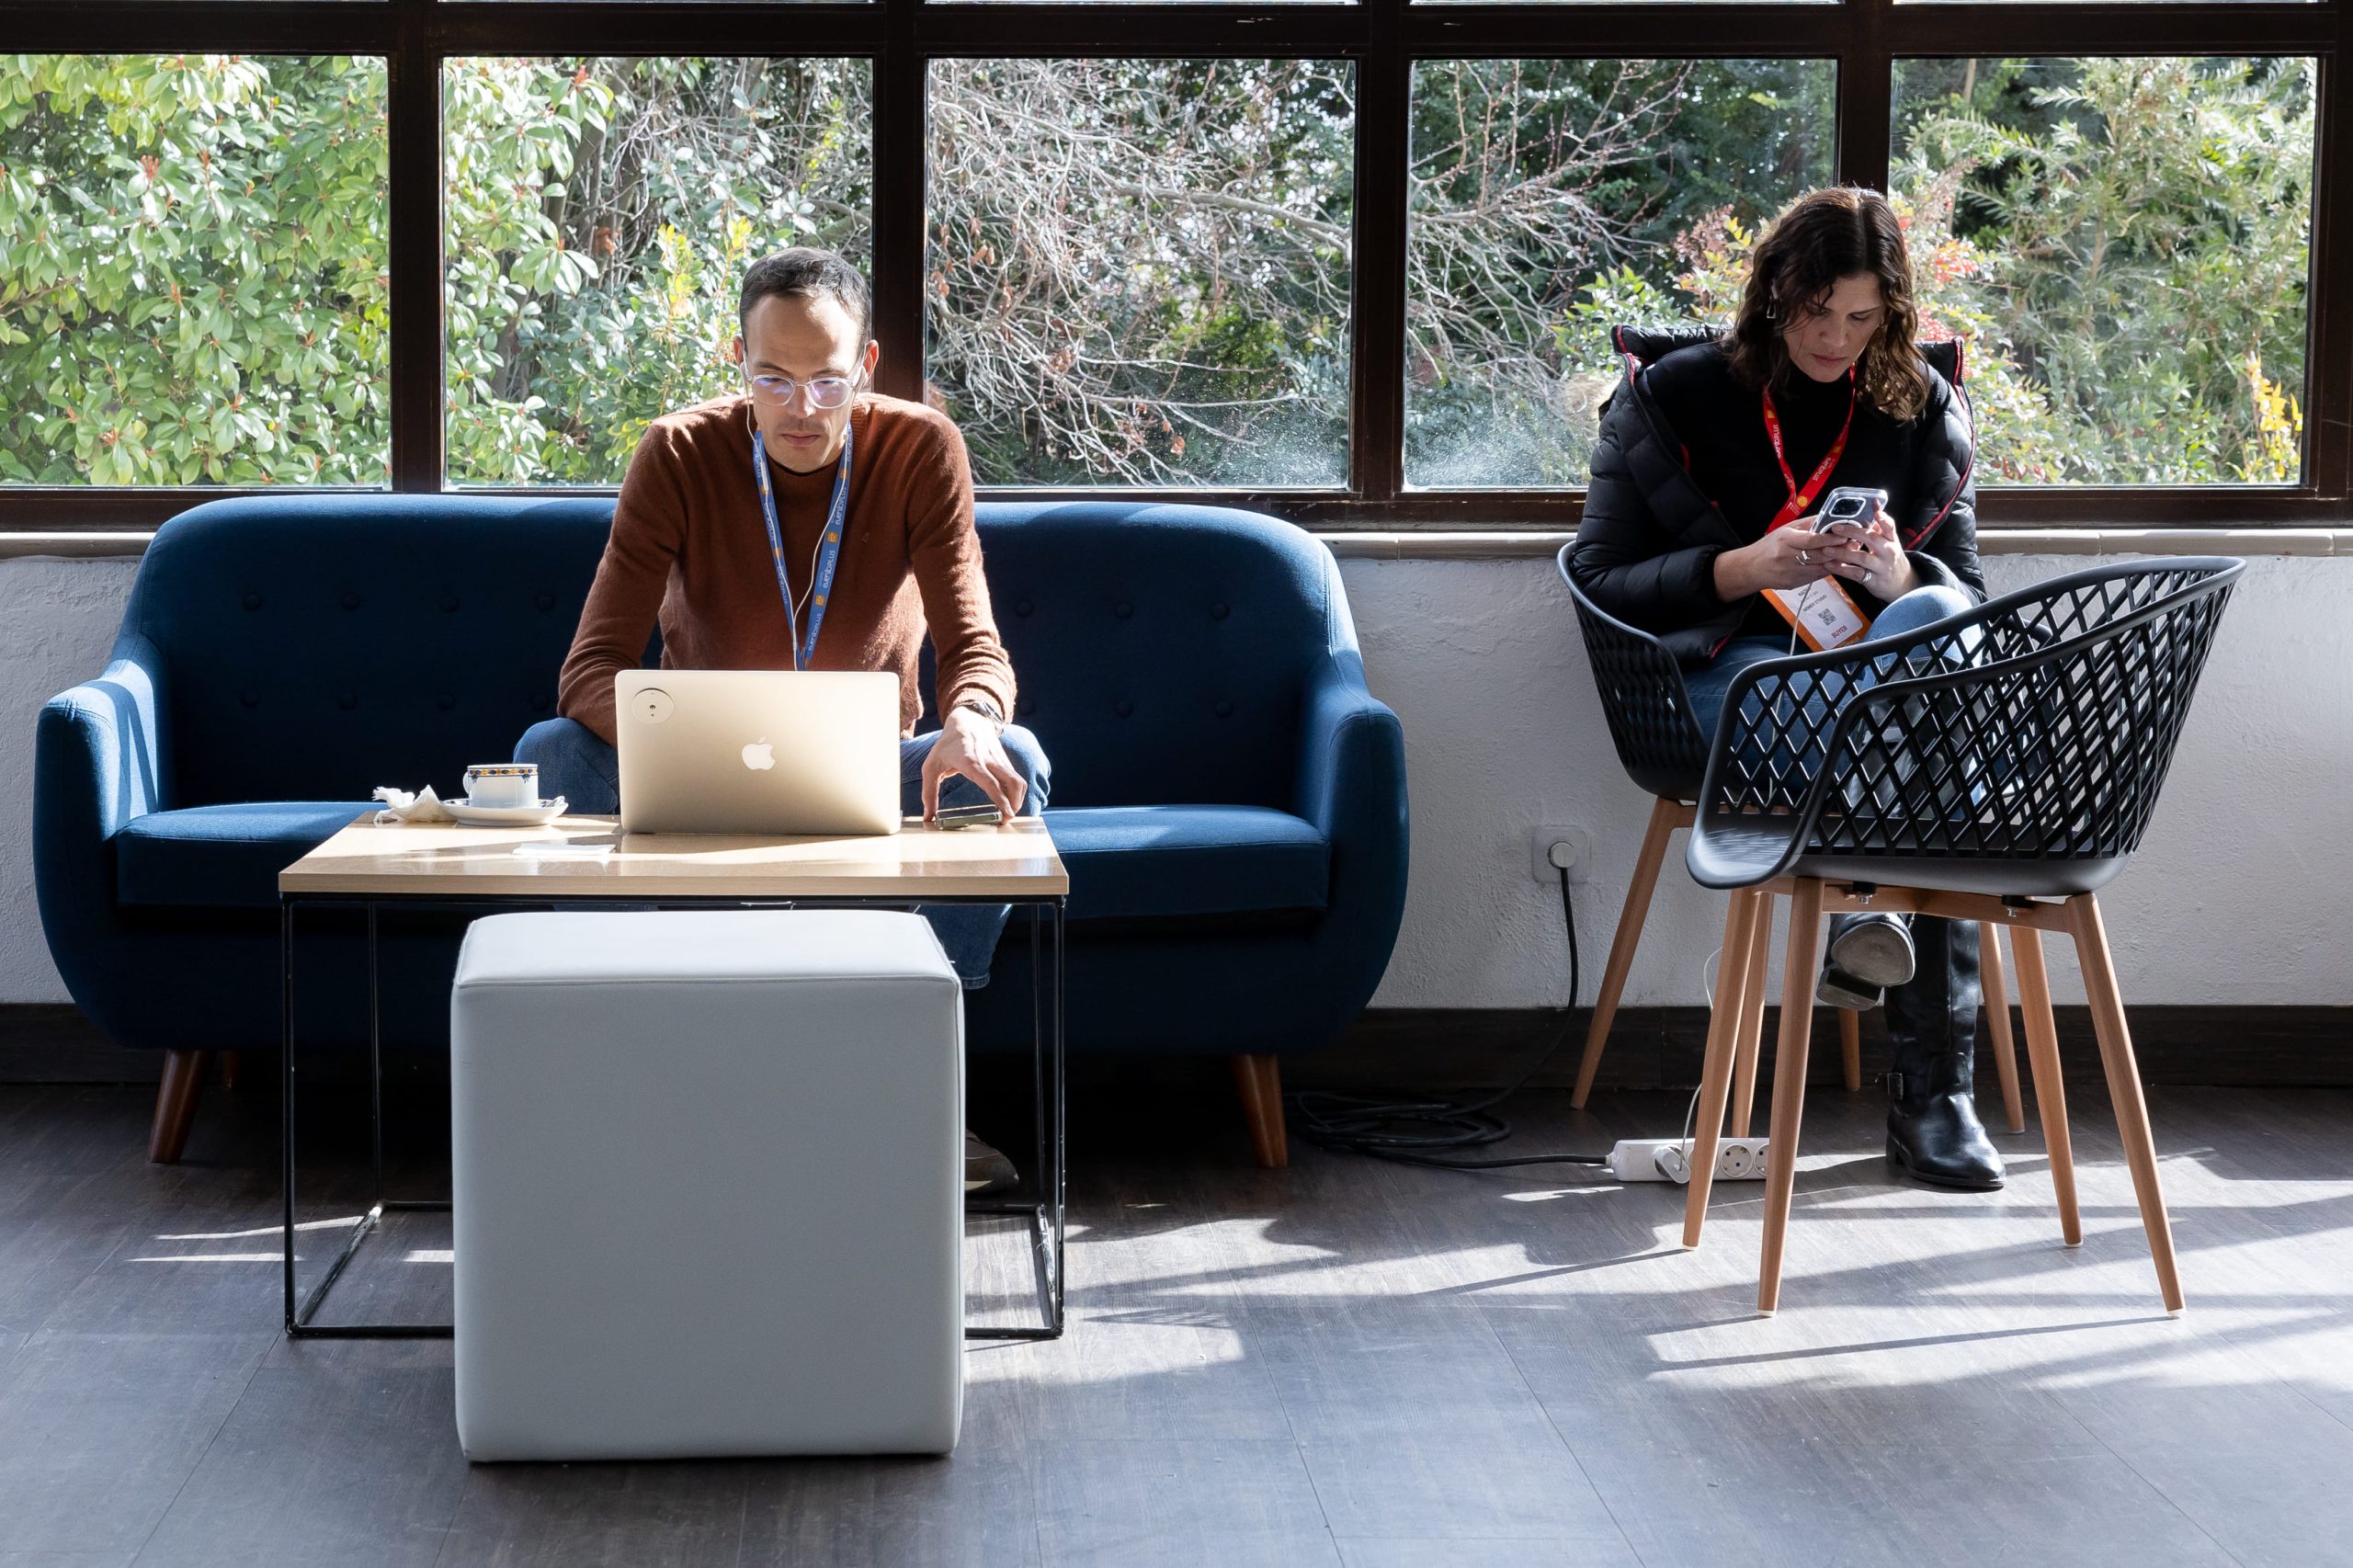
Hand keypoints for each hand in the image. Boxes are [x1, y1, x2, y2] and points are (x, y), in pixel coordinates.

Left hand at [921, 705, 1026, 820]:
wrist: (967, 720)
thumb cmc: (947, 745)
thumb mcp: (930, 767)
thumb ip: (929, 793)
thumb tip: (928, 817)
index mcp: (970, 762)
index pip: (991, 782)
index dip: (1001, 799)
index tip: (1007, 814)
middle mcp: (989, 760)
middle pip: (1013, 783)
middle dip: (1015, 804)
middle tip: (1006, 819)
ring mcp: (999, 760)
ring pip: (1018, 781)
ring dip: (1018, 799)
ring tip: (1007, 812)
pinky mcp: (1004, 761)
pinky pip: (1015, 778)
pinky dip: (1015, 792)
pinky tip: (1007, 801)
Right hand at [1714, 526, 1837, 598]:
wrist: (1752, 569)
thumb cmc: (1768, 547)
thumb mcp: (1785, 530)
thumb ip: (1807, 525)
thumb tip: (1828, 518)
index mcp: (1785, 540)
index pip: (1811, 539)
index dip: (1830, 538)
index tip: (1844, 534)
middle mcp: (1788, 557)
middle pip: (1819, 554)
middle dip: (1839, 549)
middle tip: (1852, 543)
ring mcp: (1792, 572)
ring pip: (1821, 567)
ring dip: (1837, 560)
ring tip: (1848, 552)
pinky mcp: (1795, 583)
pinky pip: (1817, 576)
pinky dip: (1828, 569)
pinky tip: (1835, 563)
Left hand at [1817, 507, 1918, 599]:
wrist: (1902, 584)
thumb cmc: (1891, 560)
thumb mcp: (1890, 543)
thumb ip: (1880, 526)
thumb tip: (1873, 504)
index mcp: (1892, 541)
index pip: (1890, 527)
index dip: (1883, 519)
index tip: (1876, 512)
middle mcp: (1889, 552)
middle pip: (1872, 539)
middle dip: (1853, 532)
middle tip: (1836, 529)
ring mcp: (1882, 567)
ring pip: (1861, 558)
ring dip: (1842, 553)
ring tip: (1826, 549)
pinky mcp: (1874, 580)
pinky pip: (1855, 574)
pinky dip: (1841, 569)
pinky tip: (1829, 564)